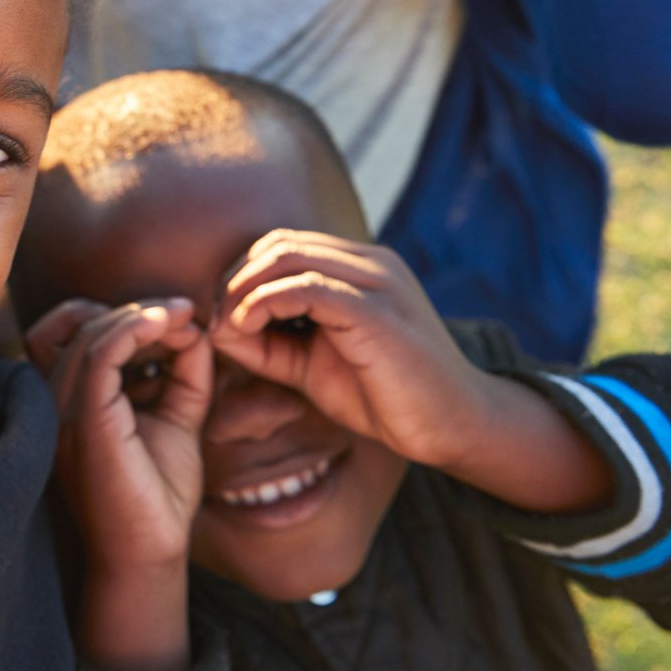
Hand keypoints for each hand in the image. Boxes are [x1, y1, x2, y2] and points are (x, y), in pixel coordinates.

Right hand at [28, 298, 213, 573]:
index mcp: (68, 398)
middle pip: (83, 324)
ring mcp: (65, 411)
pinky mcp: (87, 422)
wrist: (150, 553)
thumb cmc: (158, 492)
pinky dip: (135, 328)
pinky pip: (101, 355)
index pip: (68, 329)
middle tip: (187, 313)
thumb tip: (192, 327)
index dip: (116, 312)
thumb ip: (183, 371)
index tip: (172, 318)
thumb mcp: (176, 416)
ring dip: (143, 315)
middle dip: (139, 310)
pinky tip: (168, 325)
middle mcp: (55, 400)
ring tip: (184, 318)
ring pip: (92, 333)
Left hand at [208, 231, 502, 470]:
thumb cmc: (384, 396)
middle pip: (278, 244)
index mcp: (360, 268)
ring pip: (287, 256)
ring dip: (242, 289)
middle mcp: (370, 263)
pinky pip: (305, 286)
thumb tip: (218, 328)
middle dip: (234, 280)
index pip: (283, 245)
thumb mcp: (312, 363)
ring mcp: (377, 282)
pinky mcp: (377, 310)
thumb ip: (268, 342)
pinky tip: (247, 329)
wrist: (453, 426)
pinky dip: (263, 302)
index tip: (220, 318)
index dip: (241, 276)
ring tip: (229, 327)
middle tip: (217, 322)